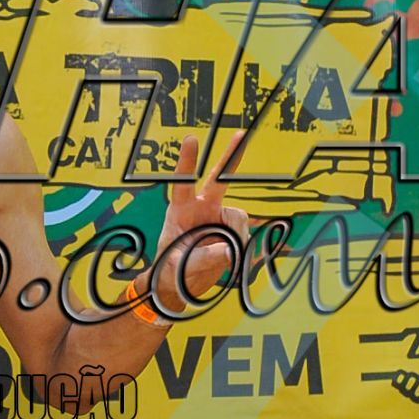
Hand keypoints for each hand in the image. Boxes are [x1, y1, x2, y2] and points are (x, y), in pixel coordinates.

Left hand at [155, 133, 251, 311]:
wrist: (179, 284)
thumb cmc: (171, 269)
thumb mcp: (182, 264)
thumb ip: (206, 257)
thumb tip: (233, 251)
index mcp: (180, 211)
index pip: (182, 184)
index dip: (187, 163)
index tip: (191, 140)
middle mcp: (202, 209)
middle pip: (218, 180)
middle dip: (230, 157)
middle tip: (242, 134)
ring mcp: (218, 219)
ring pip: (239, 219)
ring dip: (237, 240)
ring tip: (225, 261)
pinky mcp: (231, 231)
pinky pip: (246, 235)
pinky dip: (245, 249)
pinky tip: (239, 260)